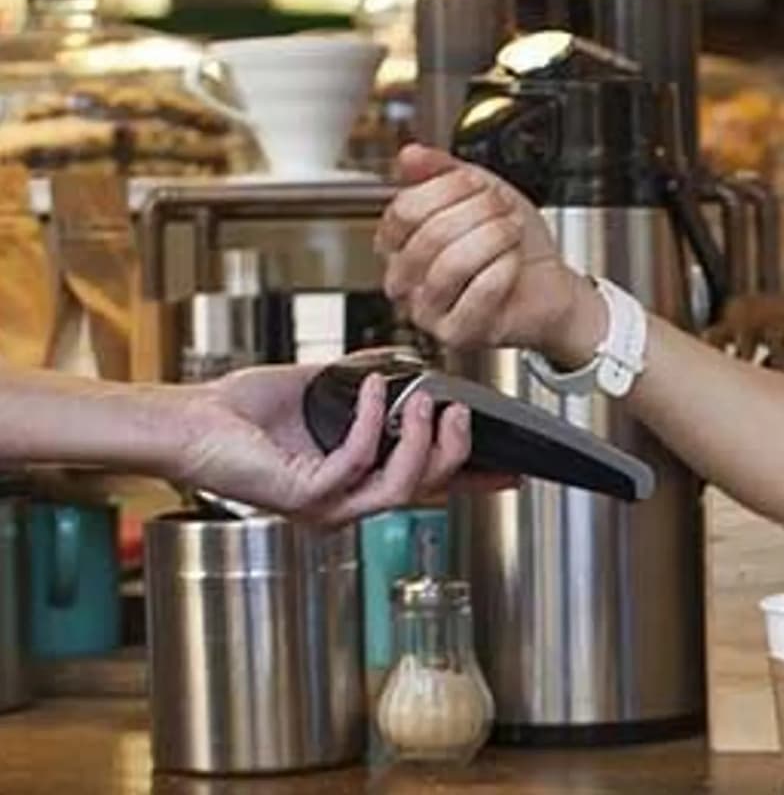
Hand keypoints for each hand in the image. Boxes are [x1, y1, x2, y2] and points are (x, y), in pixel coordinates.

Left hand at [163, 362, 477, 525]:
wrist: (190, 420)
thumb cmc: (239, 411)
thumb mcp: (320, 389)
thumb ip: (364, 380)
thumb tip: (403, 361)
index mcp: (354, 483)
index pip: (425, 484)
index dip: (471, 478)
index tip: (509, 468)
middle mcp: (345, 502)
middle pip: (427, 489)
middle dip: (455, 451)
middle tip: (462, 414)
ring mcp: (327, 505)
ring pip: (402, 485)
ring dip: (422, 441)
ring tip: (427, 401)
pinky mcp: (306, 495)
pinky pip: (357, 459)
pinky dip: (369, 418)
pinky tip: (366, 388)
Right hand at [377, 144, 605, 361]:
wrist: (551, 288)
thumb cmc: (514, 246)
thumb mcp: (481, 194)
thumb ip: (443, 171)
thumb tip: (409, 154)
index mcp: (400, 243)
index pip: (404, 209)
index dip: (449, 189)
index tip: (480, 185)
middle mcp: (405, 279)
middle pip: (429, 234)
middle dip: (480, 213)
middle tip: (505, 211)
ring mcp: (426, 310)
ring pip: (451, 264)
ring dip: (494, 240)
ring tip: (511, 235)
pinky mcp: (455, 333)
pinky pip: (478, 292)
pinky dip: (504, 270)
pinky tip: (513, 264)